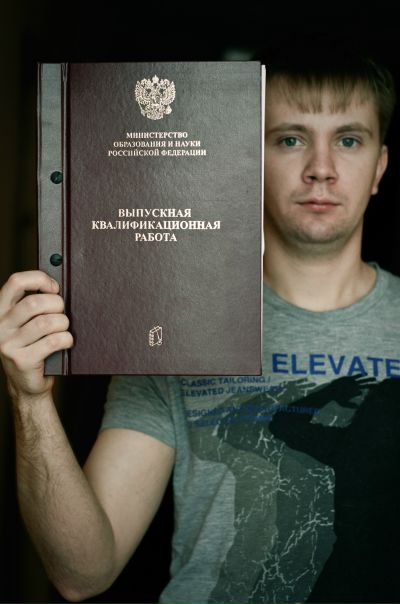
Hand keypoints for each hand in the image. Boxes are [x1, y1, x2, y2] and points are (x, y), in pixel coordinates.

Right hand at [0, 271, 72, 400]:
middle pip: (34, 303)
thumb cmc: (33, 347)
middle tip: (62, 313)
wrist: (27, 385)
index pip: (15, 282)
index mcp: (0, 311)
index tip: (54, 287)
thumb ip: (35, 305)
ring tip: (63, 329)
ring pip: (46, 322)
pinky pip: (53, 342)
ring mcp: (8, 344)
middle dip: (57, 305)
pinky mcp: (22, 360)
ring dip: (63, 324)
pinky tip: (66, 342)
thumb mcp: (26, 323)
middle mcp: (0, 326)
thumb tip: (57, 286)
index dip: (39, 279)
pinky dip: (66, 339)